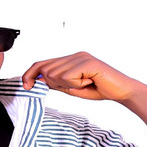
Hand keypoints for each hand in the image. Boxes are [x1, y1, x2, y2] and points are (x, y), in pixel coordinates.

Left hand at [22, 51, 144, 101]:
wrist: (121, 91)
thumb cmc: (97, 90)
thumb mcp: (71, 88)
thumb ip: (56, 83)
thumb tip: (37, 82)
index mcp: (70, 60)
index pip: (42, 63)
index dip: (30, 74)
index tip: (25, 86)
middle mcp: (75, 55)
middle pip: (46, 69)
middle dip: (54, 84)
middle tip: (75, 87)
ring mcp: (81, 57)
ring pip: (55, 74)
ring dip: (68, 85)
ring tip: (84, 84)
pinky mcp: (88, 62)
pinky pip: (68, 77)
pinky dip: (76, 85)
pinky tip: (89, 83)